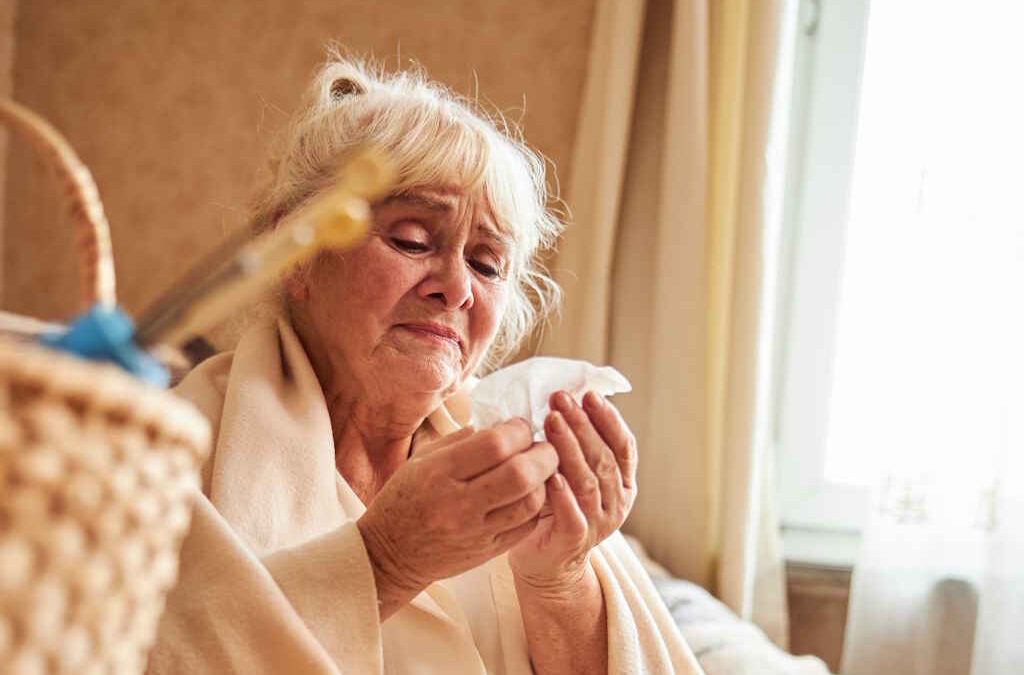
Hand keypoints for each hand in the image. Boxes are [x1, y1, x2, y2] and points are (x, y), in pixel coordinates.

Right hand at [357, 419, 557, 608]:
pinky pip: (526, 526)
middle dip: (543, 453)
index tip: (520, 426)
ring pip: (530, 502)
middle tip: (543, 446)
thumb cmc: (404, 500)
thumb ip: (461, 440)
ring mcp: (475, 531)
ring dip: (545, 480)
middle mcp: (459, 503)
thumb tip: (500, 425)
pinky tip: (531, 494)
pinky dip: (537, 506)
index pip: (495, 445)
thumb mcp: (421, 460)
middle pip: (520, 473)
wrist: (389, 555)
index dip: (518, 430)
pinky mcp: (487, 552)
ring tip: (542, 469)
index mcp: (439, 473)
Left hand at [508, 391, 637, 591]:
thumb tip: (563, 400)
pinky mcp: (574, 541)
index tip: (589, 394)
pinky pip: (572, 515)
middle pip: (604, 458)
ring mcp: (598, 523)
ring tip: (552, 421)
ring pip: (588, 481)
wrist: (548, 563)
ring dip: (570, 448)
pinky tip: (550, 474)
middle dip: (583, 425)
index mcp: (622, 483)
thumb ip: (577, 446)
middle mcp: (616, 502)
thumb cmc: (556, 507)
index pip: (624, 445)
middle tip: (561, 399)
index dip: (609, 419)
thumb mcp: (574, 474)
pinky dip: (562, 495)